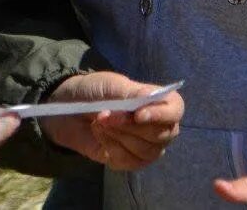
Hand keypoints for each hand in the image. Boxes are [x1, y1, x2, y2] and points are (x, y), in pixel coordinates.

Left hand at [39, 71, 183, 169]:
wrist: (71, 108)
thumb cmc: (97, 90)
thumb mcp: (112, 85)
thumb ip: (133, 93)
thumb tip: (151, 97)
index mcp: (160, 101)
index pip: (175, 110)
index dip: (161, 115)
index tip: (138, 115)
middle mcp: (160, 126)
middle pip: (161, 135)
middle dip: (131, 126)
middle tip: (106, 114)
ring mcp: (146, 146)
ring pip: (145, 151)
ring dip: (118, 136)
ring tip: (99, 121)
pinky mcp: (130, 161)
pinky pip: (127, 161)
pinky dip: (110, 146)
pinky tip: (99, 133)